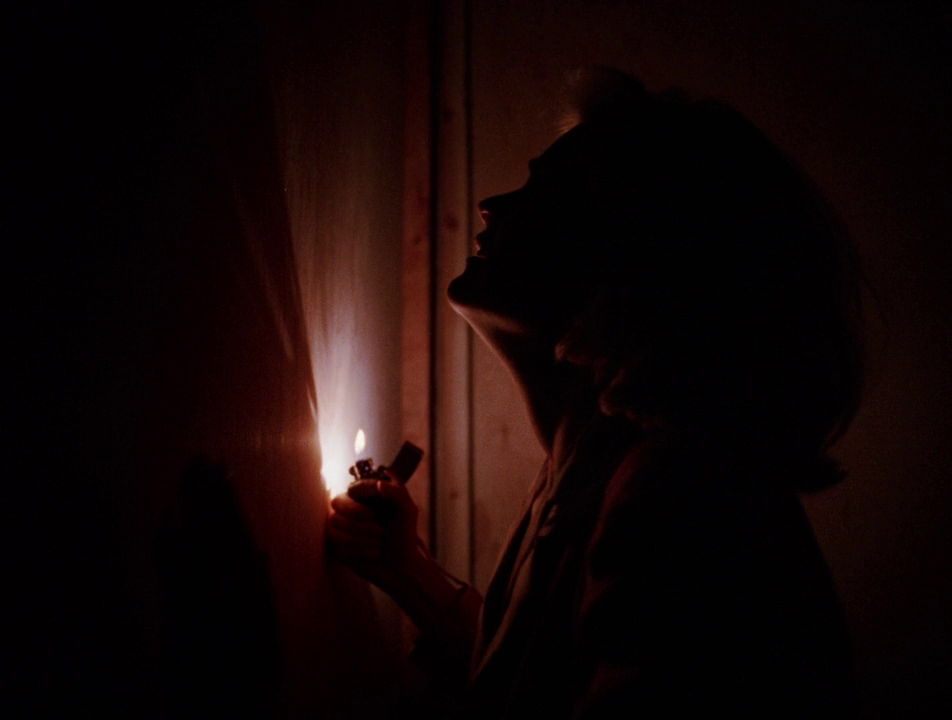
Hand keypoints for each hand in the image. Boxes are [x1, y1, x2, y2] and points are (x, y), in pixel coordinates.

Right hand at [326, 473, 420, 592]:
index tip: (373, 515)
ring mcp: (342, 529)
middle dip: (358, 523)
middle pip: (336, 505)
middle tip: (380, 531)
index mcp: (365, 495)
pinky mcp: (339, 548)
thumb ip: (397, 493)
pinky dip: (360, 552)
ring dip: (361, 539)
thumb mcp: (407, 511)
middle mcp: (350, 509)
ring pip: (334, 528)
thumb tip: (380, 483)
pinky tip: (374, 553)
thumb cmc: (405, 534)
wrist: (402, 564)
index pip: (352, 489)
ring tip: (380, 543)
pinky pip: (339, 548)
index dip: (359, 502)